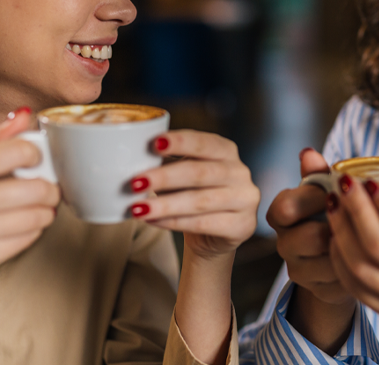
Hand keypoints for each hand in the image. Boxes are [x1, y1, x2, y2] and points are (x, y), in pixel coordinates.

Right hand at [0, 111, 60, 290]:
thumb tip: (26, 115)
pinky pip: (26, 239)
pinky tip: (20, 228)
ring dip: (44, 213)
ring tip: (36, 210)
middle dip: (50, 190)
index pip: (20, 151)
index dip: (37, 156)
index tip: (37, 162)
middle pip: (36, 188)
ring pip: (36, 216)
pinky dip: (31, 232)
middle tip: (48, 191)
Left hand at [129, 130, 258, 259]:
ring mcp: (245, 200)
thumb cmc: (194, 196)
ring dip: (165, 204)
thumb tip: (133, 157)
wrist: (213, 237)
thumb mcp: (184, 174)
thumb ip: (168, 162)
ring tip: (138, 208)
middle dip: (165, 177)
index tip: (154, 143)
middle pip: (200, 172)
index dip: (180, 142)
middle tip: (135, 182)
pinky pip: (204, 224)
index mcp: (227, 151)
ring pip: (200, 201)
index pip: (204, 142)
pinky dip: (174, 222)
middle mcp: (240, 172)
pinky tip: (154, 221)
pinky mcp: (242, 226)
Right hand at [266, 148, 355, 353]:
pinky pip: (342, 281)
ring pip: (330, 261)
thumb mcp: (326, 189)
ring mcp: (298, 270)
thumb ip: (317, 173)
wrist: (342, 252)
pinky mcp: (317, 290)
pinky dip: (358, 268)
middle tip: (359, 217)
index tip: (338, 192)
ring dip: (353, 248)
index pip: (286, 207)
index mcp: (280, 214)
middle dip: (340, 227)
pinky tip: (366, 256)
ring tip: (366, 236)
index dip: (314, 199)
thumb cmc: (333, 211)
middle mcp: (284, 244)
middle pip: (311, 237)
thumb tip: (308, 152)